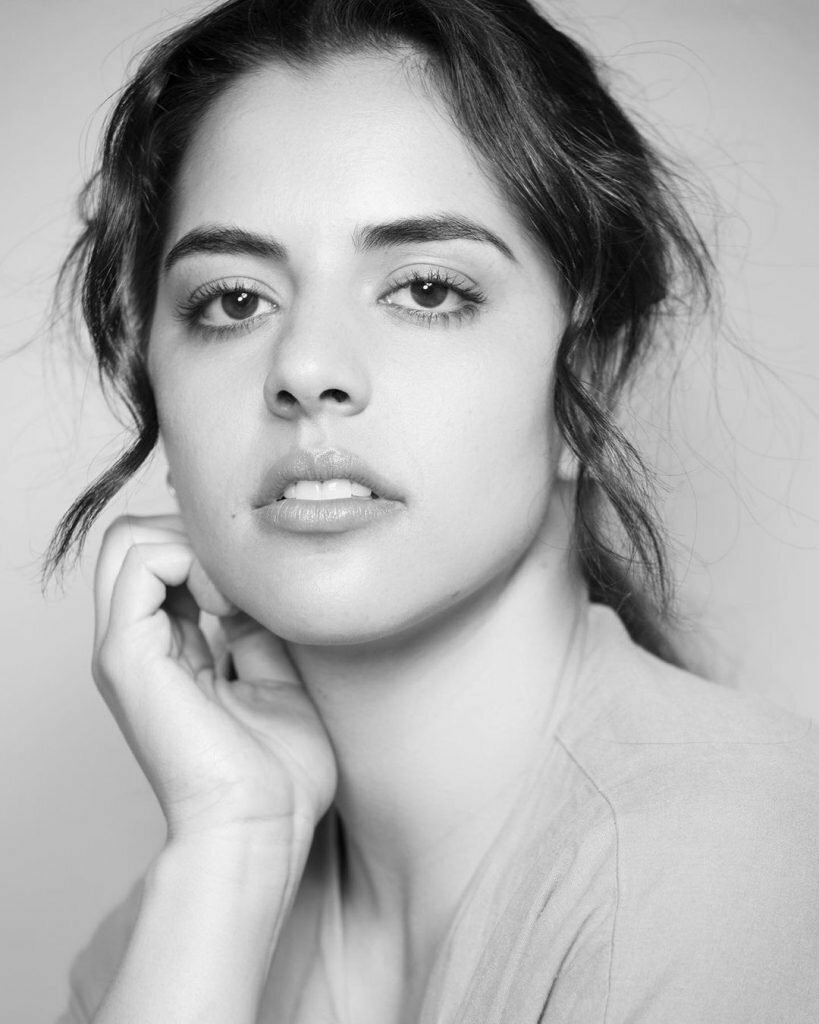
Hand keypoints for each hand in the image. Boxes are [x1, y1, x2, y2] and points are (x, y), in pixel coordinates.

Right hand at [92, 514, 336, 847]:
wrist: (263, 828)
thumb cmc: (278, 775)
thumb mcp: (276, 681)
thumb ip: (256, 633)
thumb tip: (254, 592)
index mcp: (166, 652)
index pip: (162, 558)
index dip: (211, 549)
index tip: (258, 585)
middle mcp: (136, 646)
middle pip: (134, 539)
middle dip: (195, 534)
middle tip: (242, 580)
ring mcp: (125, 650)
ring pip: (128, 539)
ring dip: (193, 545)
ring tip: (235, 594)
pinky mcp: (127, 656)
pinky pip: (138, 562)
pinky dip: (189, 560)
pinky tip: (228, 601)